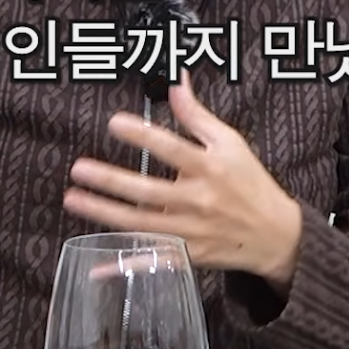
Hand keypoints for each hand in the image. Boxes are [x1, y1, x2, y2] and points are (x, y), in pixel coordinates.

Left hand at [63, 82, 303, 293]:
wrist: (275, 234)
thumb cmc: (249, 182)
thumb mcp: (230, 142)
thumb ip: (197, 115)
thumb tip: (175, 82)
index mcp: (210, 168)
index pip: (172, 149)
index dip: (142, 136)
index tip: (114, 123)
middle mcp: (199, 201)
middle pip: (149, 192)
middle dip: (111, 181)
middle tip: (79, 169)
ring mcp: (191, 233)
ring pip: (142, 225)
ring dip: (105, 214)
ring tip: (73, 199)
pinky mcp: (187, 257)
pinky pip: (151, 262)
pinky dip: (124, 266)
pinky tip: (95, 265)